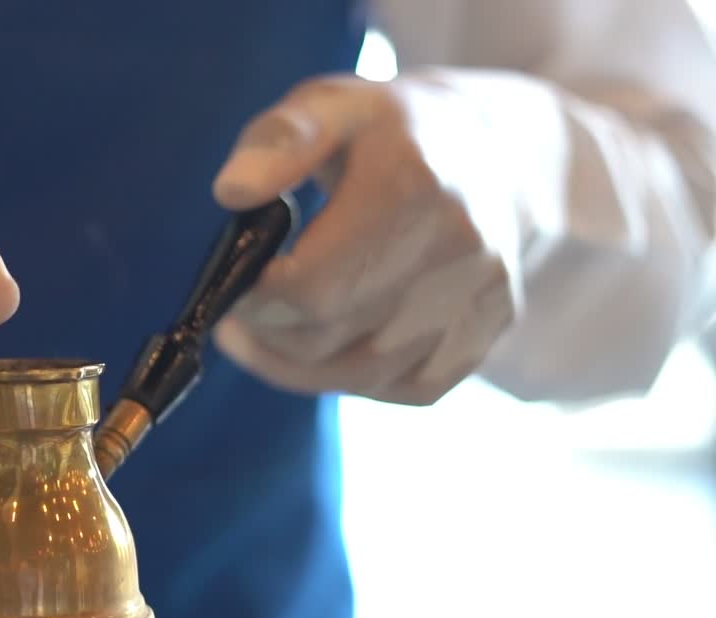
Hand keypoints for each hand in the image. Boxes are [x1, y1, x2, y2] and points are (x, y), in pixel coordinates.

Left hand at [211, 75, 518, 404]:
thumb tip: (232, 192)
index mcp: (411, 185)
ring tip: (263, 337)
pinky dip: (356, 379)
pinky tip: (327, 352)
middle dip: (269, 334)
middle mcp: (458, 247)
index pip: (313, 284)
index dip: (257, 299)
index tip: (233, 285)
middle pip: (332, 334)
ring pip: (366, 373)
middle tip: (237, 315)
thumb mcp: (333, 105)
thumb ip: (278, 141)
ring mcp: (481, 294)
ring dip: (298, 367)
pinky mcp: (491, 328)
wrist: (510, 151)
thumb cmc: (396, 131)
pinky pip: (409, 386)